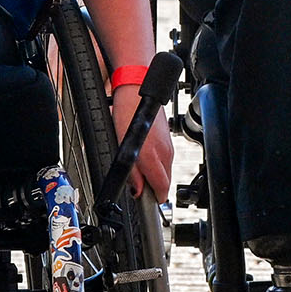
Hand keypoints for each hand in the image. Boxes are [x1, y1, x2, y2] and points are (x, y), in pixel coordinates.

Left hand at [110, 83, 175, 200]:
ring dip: (153, 175)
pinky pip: (165, 160)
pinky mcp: (169, 140)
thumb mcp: (121, 144)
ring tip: (138, 169)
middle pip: (164, 181)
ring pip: (165, 171)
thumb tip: (137, 190)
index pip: (161, 188)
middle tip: (137, 186)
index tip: (144, 202)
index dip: (153, 199)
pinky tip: (144, 156)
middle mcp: (164, 152)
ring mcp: (169, 146)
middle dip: (152, 187)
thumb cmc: (125, 111)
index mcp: (152, 156)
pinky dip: (156, 164)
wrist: (136, 89)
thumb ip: (132, 171)